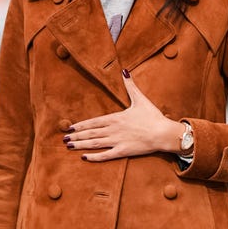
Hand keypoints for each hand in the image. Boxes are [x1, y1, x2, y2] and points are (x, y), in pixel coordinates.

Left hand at [65, 71, 183, 161]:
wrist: (163, 132)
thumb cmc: (153, 116)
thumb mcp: (140, 99)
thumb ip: (130, 86)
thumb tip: (124, 71)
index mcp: (115, 118)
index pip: (93, 122)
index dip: (80, 125)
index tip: (70, 128)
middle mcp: (113, 130)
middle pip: (90, 133)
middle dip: (76, 136)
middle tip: (64, 139)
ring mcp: (117, 141)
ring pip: (94, 143)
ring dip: (80, 145)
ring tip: (69, 146)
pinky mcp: (123, 151)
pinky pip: (105, 155)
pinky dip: (94, 157)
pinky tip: (84, 157)